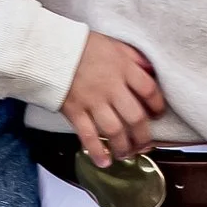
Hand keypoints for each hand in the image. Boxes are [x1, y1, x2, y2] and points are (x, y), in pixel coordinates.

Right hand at [62, 30, 165, 167]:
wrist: (48, 49)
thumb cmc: (81, 45)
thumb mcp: (113, 44)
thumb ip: (133, 57)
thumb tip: (151, 71)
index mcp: (123, 68)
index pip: (149, 91)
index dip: (157, 106)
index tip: (157, 115)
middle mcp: (111, 87)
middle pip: (135, 117)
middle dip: (143, 137)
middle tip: (144, 145)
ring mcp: (92, 101)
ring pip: (115, 131)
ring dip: (123, 147)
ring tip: (126, 154)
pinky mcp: (74, 111)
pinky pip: (88, 136)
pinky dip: (97, 152)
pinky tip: (104, 162)